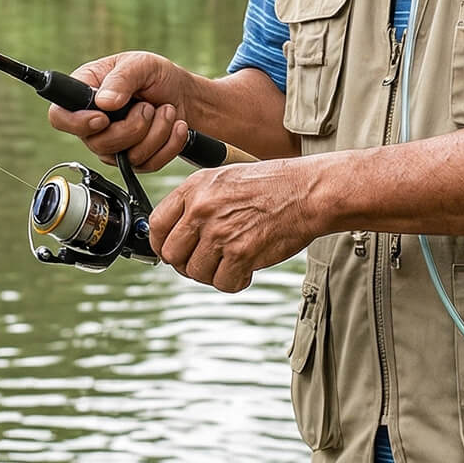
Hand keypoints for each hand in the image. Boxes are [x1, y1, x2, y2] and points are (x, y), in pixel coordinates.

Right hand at [46, 50, 194, 171]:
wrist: (184, 95)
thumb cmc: (156, 76)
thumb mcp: (141, 65)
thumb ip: (122, 79)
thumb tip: (103, 102)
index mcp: (85, 93)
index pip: (60, 117)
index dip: (77, 123)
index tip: (103, 118)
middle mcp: (94, 123)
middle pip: (98, 143)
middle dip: (133, 126)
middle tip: (148, 106)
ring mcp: (113, 145)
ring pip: (127, 157)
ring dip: (156, 131)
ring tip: (166, 110)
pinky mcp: (134, 160)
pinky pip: (149, 164)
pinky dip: (169, 144)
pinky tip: (176, 126)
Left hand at [150, 161, 320, 292]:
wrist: (307, 192)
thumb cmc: (271, 186)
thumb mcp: (224, 179)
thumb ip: (196, 203)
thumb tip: (175, 234)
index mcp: (195, 188)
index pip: (156, 225)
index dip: (160, 244)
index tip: (172, 251)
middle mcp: (202, 210)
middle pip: (171, 254)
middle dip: (186, 263)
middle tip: (206, 261)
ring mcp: (220, 232)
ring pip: (195, 272)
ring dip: (212, 273)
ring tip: (231, 262)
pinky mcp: (241, 253)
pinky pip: (223, 283)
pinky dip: (234, 281)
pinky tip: (246, 269)